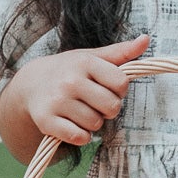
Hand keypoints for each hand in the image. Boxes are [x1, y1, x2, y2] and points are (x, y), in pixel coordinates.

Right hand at [14, 34, 150, 146]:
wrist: (31, 85)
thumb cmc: (69, 71)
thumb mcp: (92, 58)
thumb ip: (121, 52)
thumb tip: (146, 39)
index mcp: (85, 62)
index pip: (121, 83)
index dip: (118, 90)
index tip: (107, 88)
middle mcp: (70, 80)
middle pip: (112, 107)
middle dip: (108, 109)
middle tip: (94, 103)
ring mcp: (57, 101)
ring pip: (96, 124)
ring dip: (92, 123)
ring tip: (80, 112)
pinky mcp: (47, 121)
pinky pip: (79, 137)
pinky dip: (80, 136)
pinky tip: (72, 124)